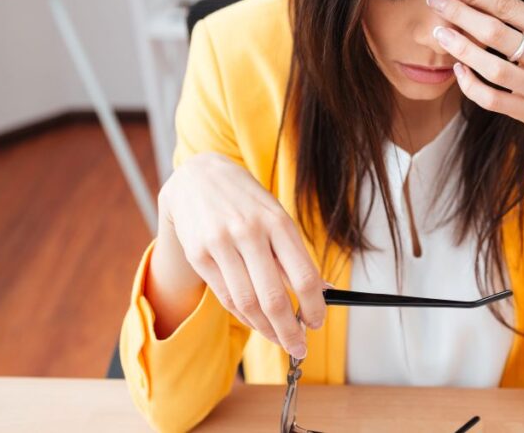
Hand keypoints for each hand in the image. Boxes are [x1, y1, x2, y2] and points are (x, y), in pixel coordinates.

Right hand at [157, 151, 324, 358]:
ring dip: (266, 329)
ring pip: (247, 303)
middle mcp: (249, 232)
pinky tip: (257, 323)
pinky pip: (225, 297)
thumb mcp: (277, 218)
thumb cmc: (247, 202)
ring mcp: (220, 244)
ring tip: (280, 339)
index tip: (318, 323)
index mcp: (277, 221)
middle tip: (299, 346)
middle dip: (289, 330)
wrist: (198, 178)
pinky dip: (244, 316)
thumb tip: (324, 291)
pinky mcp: (199, 255)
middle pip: (273, 297)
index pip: (302, 275)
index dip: (314, 306)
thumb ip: (295, 255)